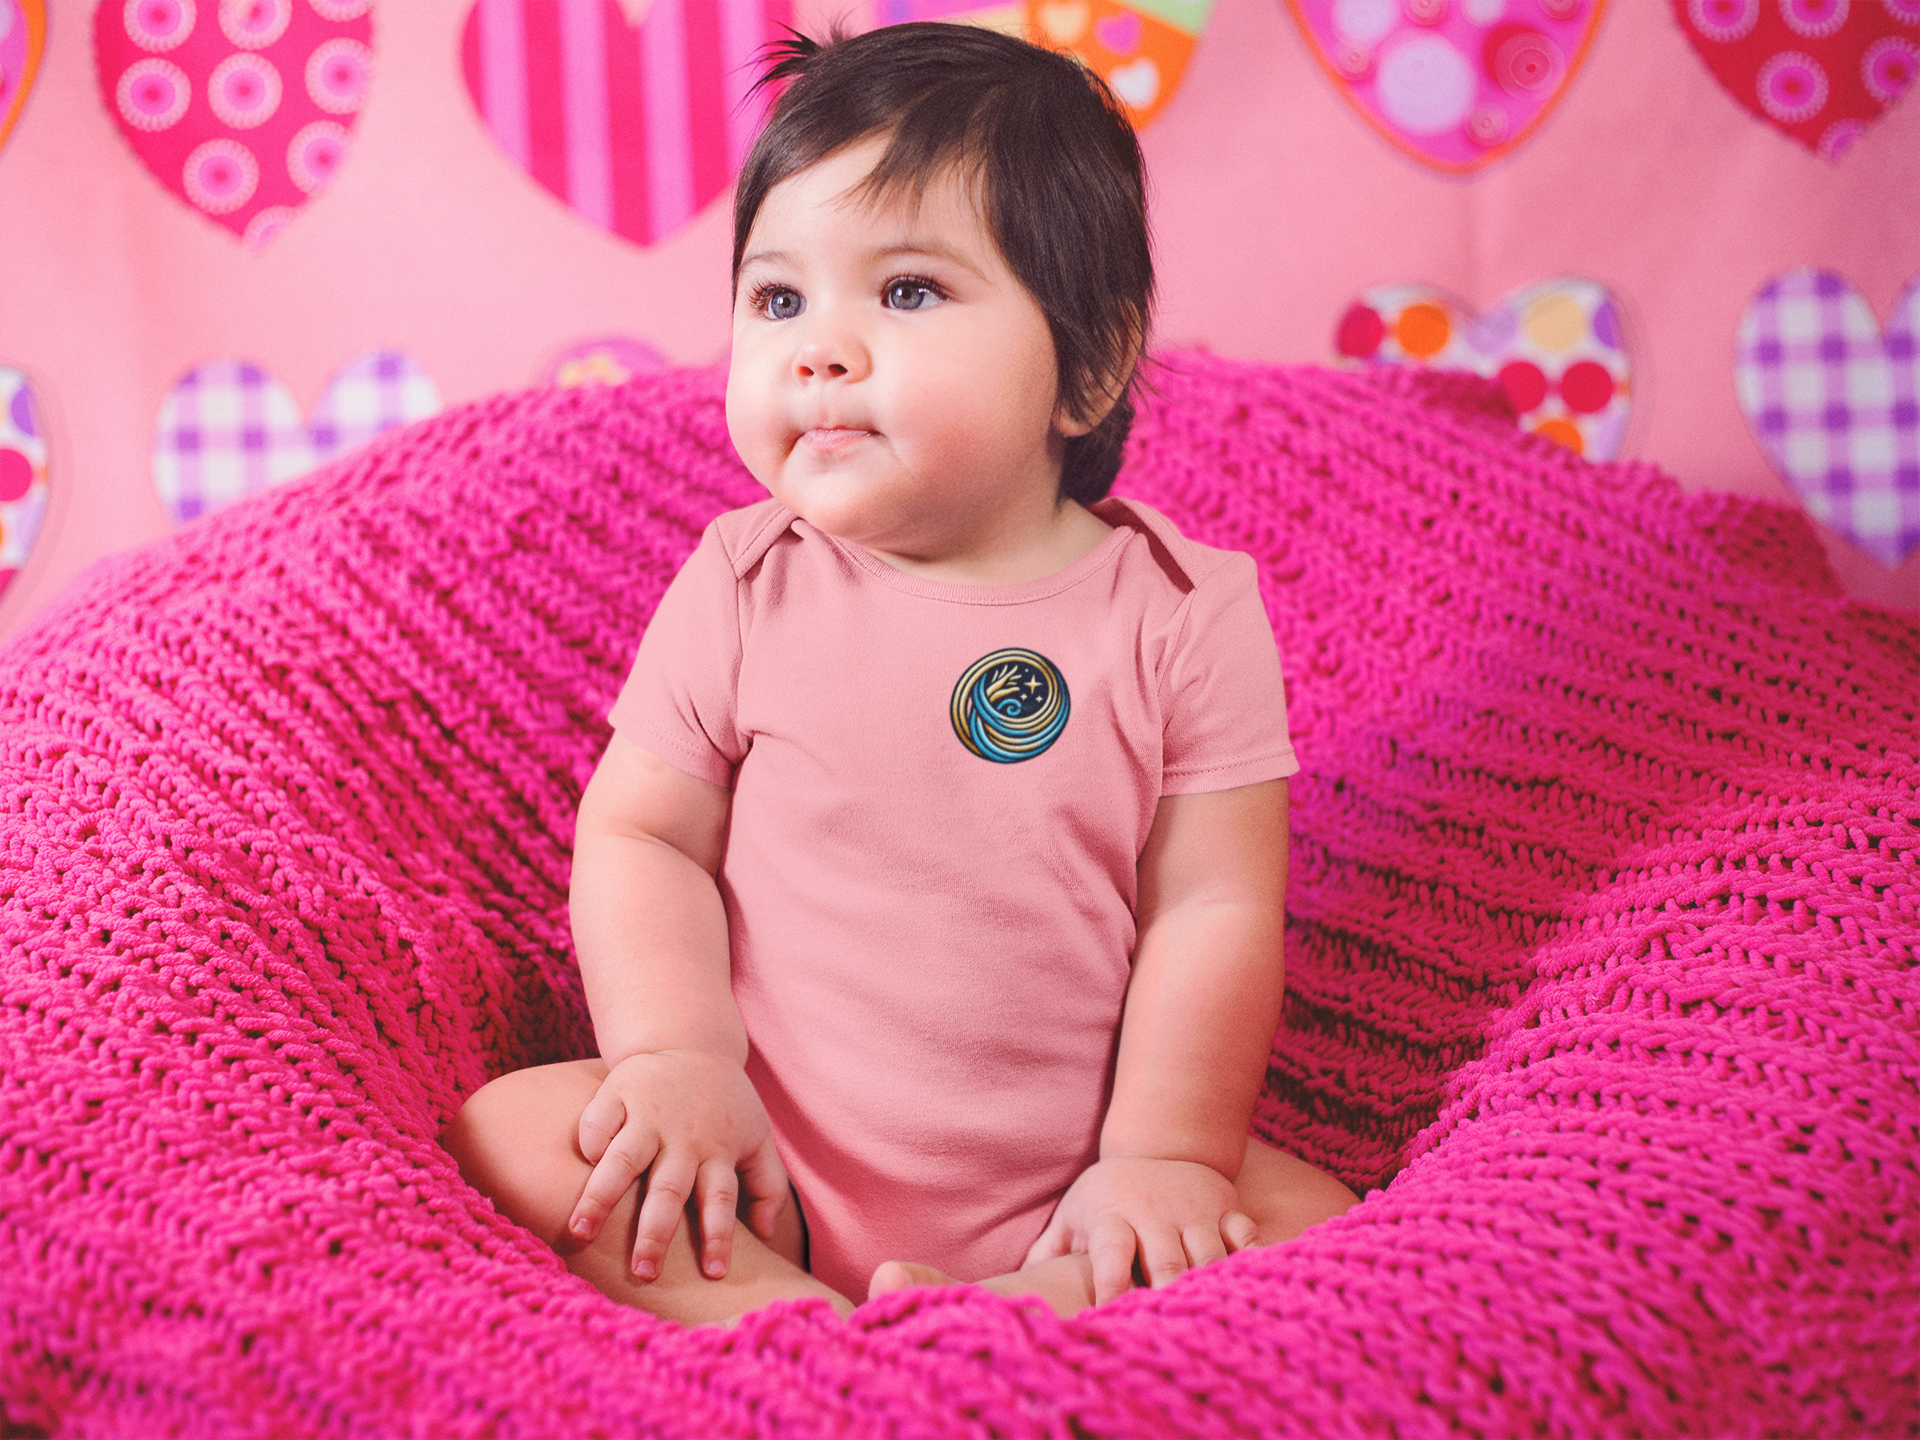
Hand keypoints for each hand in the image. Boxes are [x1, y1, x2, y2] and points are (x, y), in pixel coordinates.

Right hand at [567, 1050, 787, 1282]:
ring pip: (623, 1160)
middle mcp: (682, 1137)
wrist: (691, 1042)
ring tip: (580, 1233)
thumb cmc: (724, 1105)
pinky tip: (580, 1168)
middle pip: (669, 1190)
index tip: (714, 1273)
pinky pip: (597, 1121)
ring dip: (601, 1197)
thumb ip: (769, 1186)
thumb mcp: (757, 1137)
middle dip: (655, 1233)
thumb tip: (766, 1235)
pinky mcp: (617, 1092)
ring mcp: (647, 1115)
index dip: (719, 1236)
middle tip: (643, 1272)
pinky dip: (590, 1142)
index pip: (721, 1199)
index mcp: (717, 1151)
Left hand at [1023, 1155, 1259, 1305]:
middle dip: (1166, 1292)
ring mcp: (1193, 1210)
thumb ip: (1048, 1253)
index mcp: (1112, 1217)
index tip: (1109, 1319)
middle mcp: (1154, 1212)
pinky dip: (1252, 1258)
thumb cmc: (1107, 1197)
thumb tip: (1014, 1294)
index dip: (1110, 1284)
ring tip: (1208, 1320)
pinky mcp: (1226, 1206)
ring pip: (1208, 1252)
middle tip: (1168, 1330)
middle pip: (1164, 1258)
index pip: (1110, 1251)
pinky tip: (1251, 1287)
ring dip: (1209, 1285)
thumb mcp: (1073, 1215)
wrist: (1159, 1142)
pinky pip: (1246, 1234)